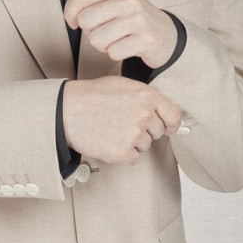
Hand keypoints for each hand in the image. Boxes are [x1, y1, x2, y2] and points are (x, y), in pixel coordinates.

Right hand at [62, 76, 181, 164]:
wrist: (67, 110)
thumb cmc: (92, 95)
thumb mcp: (123, 84)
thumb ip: (145, 96)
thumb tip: (161, 108)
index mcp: (146, 95)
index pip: (175, 115)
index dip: (171, 123)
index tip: (167, 127)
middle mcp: (144, 114)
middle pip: (158, 132)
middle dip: (145, 130)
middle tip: (123, 122)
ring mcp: (134, 134)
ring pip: (145, 145)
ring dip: (132, 142)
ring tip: (113, 128)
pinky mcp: (123, 152)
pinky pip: (133, 158)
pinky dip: (123, 153)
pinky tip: (109, 140)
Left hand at [64, 0, 177, 68]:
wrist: (168, 35)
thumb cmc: (134, 19)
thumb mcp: (116, 2)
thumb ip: (92, 3)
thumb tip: (72, 17)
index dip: (69, 13)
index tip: (74, 22)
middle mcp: (128, 0)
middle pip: (85, 20)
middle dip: (90, 31)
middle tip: (105, 32)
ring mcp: (138, 19)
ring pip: (96, 39)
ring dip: (103, 45)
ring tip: (117, 39)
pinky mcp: (146, 40)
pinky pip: (113, 53)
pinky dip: (116, 54)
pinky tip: (127, 47)